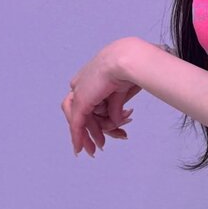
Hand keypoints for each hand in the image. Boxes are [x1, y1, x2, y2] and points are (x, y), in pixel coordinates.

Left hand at [60, 36, 143, 157]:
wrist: (128, 59)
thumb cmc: (130, 68)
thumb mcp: (121, 91)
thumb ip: (115, 106)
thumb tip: (116, 121)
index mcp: (91, 75)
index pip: (87, 101)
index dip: (93, 118)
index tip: (102, 130)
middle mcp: (81, 83)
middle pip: (80, 111)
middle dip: (88, 131)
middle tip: (94, 147)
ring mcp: (79, 91)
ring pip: (78, 119)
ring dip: (86, 136)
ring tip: (95, 149)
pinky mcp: (81, 101)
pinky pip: (76, 123)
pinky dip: (78, 137)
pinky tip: (80, 148)